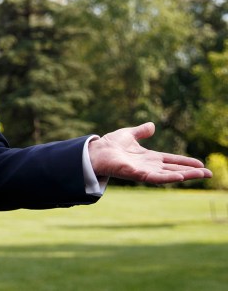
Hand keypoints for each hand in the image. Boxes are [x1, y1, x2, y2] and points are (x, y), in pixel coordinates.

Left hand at [88, 122, 211, 183]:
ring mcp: (144, 171)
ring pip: (169, 175)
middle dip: (191, 172)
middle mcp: (149, 166)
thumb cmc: (109, 145)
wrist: (95, 151)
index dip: (185, 162)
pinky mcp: (137, 175)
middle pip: (174, 170)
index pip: (171, 160)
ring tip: (201, 175)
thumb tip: (152, 125)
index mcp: (148, 157)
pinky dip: (168, 178)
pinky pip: (156, 178)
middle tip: (209, 173)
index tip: (201, 164)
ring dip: (185, 176)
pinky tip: (180, 177)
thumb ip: (141, 131)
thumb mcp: (129, 134)